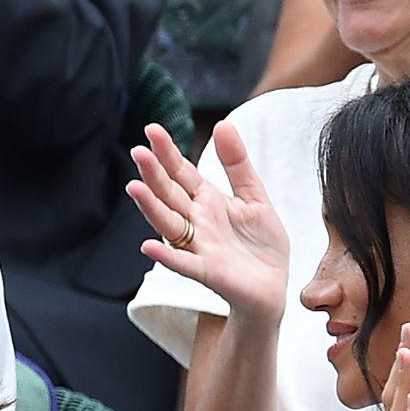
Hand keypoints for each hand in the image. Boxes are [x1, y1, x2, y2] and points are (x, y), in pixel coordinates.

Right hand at [126, 122, 290, 322]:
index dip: (168, 152)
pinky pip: (184, 264)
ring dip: (151, 208)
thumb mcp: (254, 196)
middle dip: (154, 174)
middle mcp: (197, 222)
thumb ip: (238, 164)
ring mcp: (199, 247)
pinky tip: (149, 247)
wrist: (275, 286)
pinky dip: (167, 257)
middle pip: (170, 195)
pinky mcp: (209, 272)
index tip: (152, 129)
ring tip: (134, 188)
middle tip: (138, 151)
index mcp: (207, 201)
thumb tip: (223, 124)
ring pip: (169, 224)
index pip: (181, 173)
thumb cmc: (261, 244)